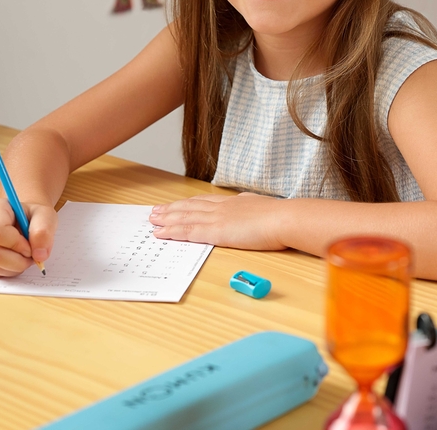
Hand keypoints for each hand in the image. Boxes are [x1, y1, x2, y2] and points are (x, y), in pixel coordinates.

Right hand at [0, 198, 57, 277]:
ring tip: (24, 256)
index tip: (30, 246)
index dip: (16, 244)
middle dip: (17, 260)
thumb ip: (44, 231)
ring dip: (14, 267)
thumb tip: (39, 255)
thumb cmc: (32, 216)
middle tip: (30, 254)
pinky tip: (14, 260)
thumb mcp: (45, 215)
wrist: (24, 219)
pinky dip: (6, 271)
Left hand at [149, 193, 286, 250]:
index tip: (177, 204)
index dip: (188, 203)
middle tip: (155, 211)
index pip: (205, 201)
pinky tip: (161, 234)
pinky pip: (188, 231)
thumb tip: (249, 207)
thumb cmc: (280, 216)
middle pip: (190, 207)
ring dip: (166, 219)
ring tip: (152, 220)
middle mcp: (222, 207)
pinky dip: (172, 232)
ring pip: (184, 217)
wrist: (284, 219)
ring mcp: (217, 218)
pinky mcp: (215, 232)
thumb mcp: (263, 207)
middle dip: (171, 209)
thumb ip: (252, 208)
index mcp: (234, 202)